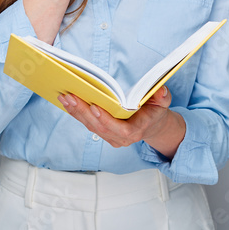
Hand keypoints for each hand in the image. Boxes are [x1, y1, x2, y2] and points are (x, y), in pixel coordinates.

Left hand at [56, 86, 184, 156]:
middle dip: (83, 112)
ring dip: (76, 112)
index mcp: (136, 131)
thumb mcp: (164, 102)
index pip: (120, 129)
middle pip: (99, 127)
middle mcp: (121, 138)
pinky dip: (76, 113)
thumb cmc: (156, 111)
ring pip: (90, 126)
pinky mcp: (103, 133)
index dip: (106, 120)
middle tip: (70, 97)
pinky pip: (88, 124)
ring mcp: (111, 137)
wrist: (152, 124)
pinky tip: (67, 102)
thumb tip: (160, 91)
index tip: (94, 106)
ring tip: (64, 97)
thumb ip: (163, 97)